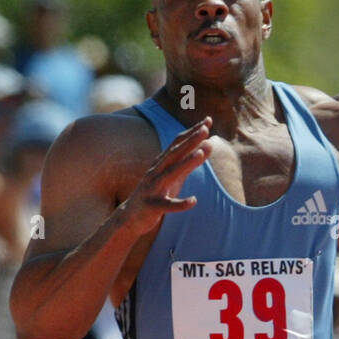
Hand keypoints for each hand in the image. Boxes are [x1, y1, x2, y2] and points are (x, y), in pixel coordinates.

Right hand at [123, 117, 213, 233]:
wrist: (130, 217)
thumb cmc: (156, 194)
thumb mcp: (174, 177)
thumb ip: (190, 163)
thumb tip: (208, 146)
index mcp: (161, 164)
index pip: (177, 143)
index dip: (192, 132)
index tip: (208, 120)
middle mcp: (156, 172)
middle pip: (174, 153)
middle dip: (190, 141)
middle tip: (205, 129)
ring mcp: (153, 189)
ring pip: (171, 174)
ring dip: (187, 163)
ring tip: (202, 153)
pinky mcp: (152, 207)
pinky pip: (167, 205)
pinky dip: (180, 204)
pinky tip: (194, 201)